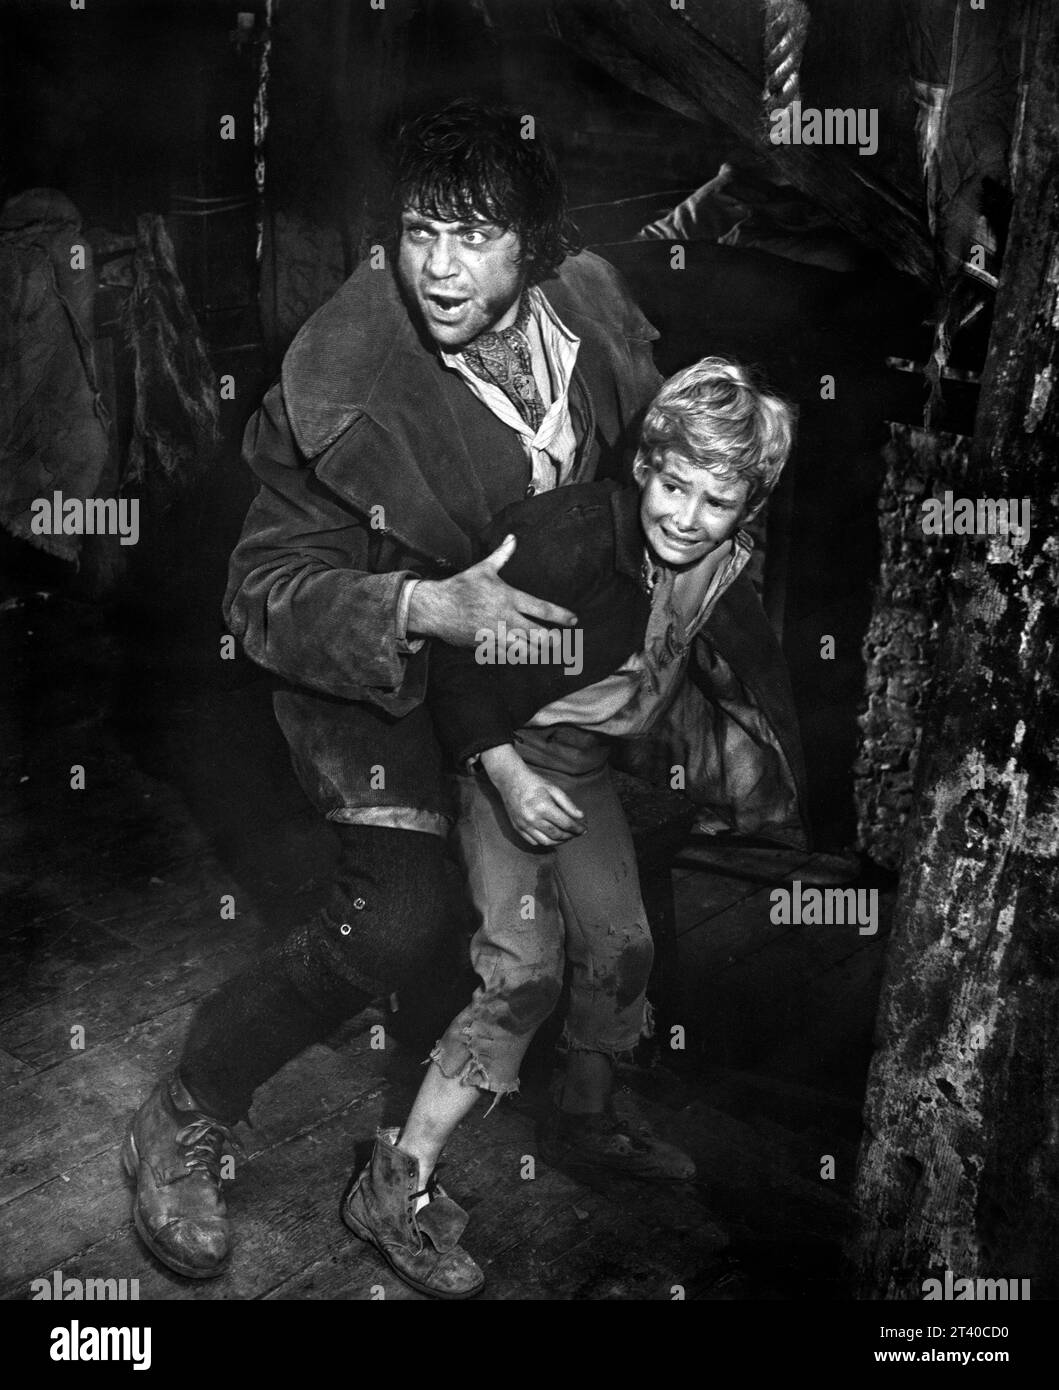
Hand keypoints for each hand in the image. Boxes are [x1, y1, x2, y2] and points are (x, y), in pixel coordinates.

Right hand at [406, 535, 577, 647]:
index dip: (561, 616)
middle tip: (561, 641)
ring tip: (546, 650)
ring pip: (526, 650)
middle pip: (539, 636)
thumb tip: (512, 537)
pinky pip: (508, 656)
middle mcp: (506, 618)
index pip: (543, 609)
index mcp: (509, 598)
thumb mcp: (483, 568)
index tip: (573, 620)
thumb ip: (502, 555)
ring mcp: (497, 635)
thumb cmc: (461, 586)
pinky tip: (524, 655)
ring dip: (538, 652)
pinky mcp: (487, 646)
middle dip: (553, 640)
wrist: (437, 608)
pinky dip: (518, 657)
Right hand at [483, 747, 585, 846]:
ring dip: (559, 841)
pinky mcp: (517, 828)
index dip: (578, 828)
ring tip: (567, 836)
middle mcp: (532, 819)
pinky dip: (545, 842)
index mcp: (543, 807)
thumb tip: (581, 817)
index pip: (566, 824)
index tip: (584, 829)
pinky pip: (534, 842)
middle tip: (577, 833)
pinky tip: (552, 836)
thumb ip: (568, 804)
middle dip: (570, 836)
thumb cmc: (534, 783)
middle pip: (557, 835)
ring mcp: (523, 825)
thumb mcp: (554, 789)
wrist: (510, 780)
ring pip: (546, 842)